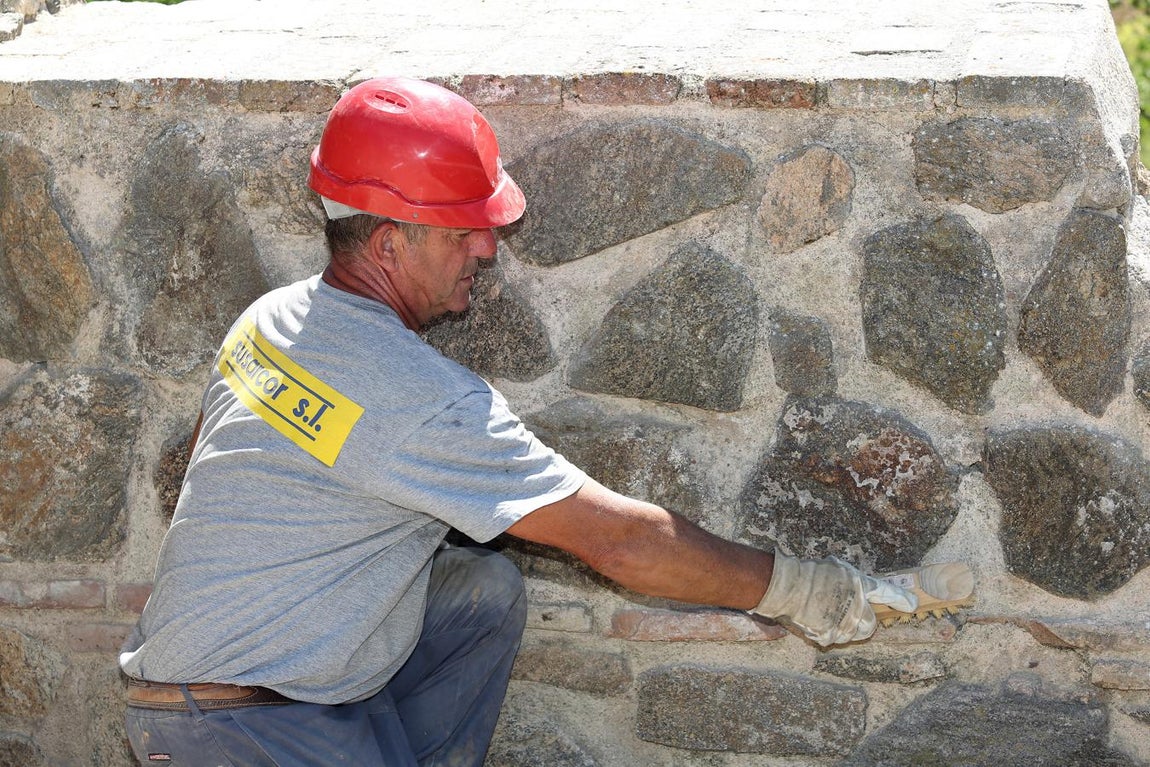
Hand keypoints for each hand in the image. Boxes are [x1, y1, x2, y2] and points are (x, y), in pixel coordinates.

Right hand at [750, 551, 916, 646]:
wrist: (787, 587)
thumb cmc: (808, 574)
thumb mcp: (836, 568)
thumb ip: (852, 581)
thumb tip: (858, 587)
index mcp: (859, 584)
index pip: (887, 592)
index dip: (901, 599)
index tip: (912, 605)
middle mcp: (857, 605)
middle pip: (871, 625)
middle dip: (863, 622)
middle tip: (848, 614)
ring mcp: (845, 623)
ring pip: (852, 634)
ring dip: (843, 628)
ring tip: (825, 614)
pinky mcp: (831, 636)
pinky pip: (834, 638)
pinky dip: (826, 632)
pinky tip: (815, 620)